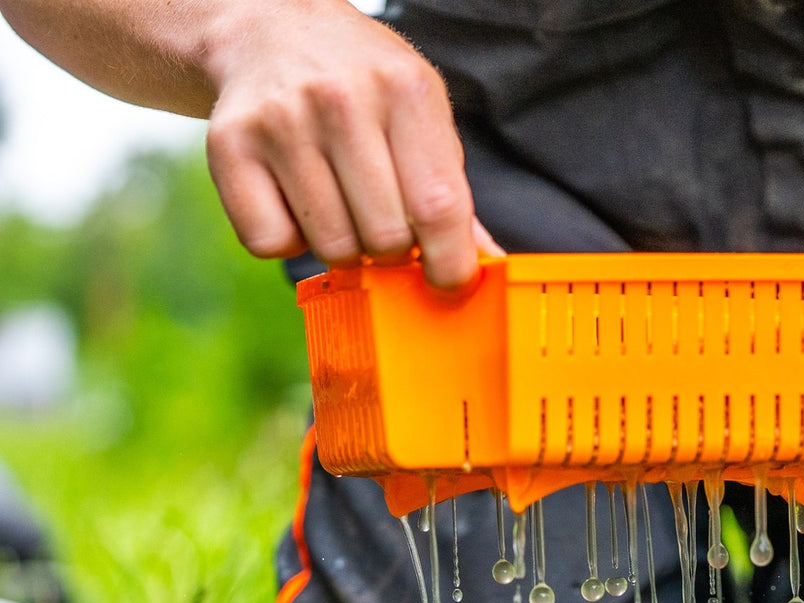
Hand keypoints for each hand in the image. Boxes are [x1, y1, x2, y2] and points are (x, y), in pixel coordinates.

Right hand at [202, 1, 501, 287]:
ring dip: (342, 245)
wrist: (271, 30)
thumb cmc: (363, 85)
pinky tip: (296, 200)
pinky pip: (270, 243)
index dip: (451, 262)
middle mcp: (341, 100)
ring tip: (339, 201)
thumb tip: (486, 263)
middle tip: (383, 219)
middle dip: (392, 249)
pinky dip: (288, 240)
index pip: (439, 206)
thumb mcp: (422, 112)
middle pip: (385, 238)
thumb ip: (451, 189)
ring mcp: (280, 122)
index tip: (449, 281)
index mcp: (405, 91)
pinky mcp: (228, 145)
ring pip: (330, 248)